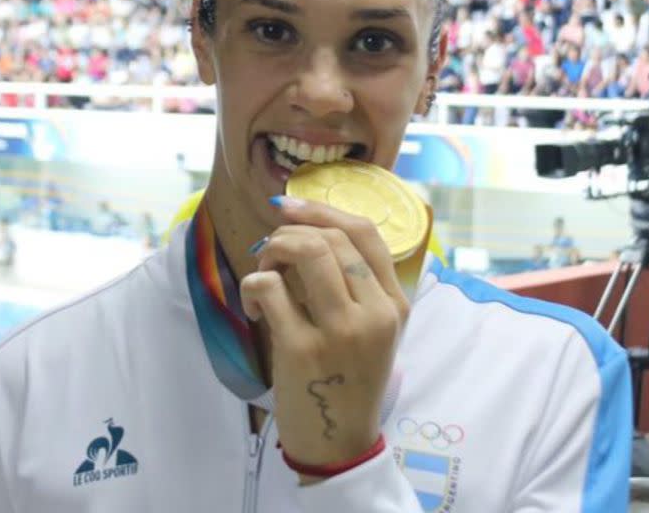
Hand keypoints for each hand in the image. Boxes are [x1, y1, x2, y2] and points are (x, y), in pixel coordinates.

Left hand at [239, 196, 409, 479]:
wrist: (340, 443)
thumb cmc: (349, 378)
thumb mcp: (372, 330)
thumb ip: (356, 285)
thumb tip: (308, 228)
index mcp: (395, 304)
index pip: (367, 233)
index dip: (323, 210)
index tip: (289, 207)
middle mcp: (375, 313)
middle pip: (330, 238)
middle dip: (289, 233)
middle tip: (270, 253)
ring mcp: (340, 331)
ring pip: (305, 252)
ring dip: (273, 251)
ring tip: (265, 272)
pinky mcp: (302, 349)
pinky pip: (270, 288)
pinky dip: (253, 286)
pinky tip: (255, 307)